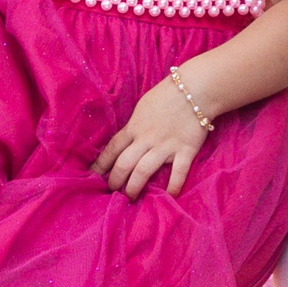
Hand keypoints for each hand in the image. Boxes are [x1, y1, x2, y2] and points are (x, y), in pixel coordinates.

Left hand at [91, 77, 210, 198]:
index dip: (100, 164)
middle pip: (124, 163)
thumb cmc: (167, 94)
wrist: (196, 89)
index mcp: (134, 127)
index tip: (91, 176)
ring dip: (134, 186)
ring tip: (130, 197)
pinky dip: (173, 186)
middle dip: (114, 180)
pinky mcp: (185, 151)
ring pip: (143, 171)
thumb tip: (127, 139)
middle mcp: (146, 139)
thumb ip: (135, 125)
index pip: (112, 148)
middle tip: (111, 191)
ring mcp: (165, 146)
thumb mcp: (143, 107)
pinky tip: (169, 196)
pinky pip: (178, 173)